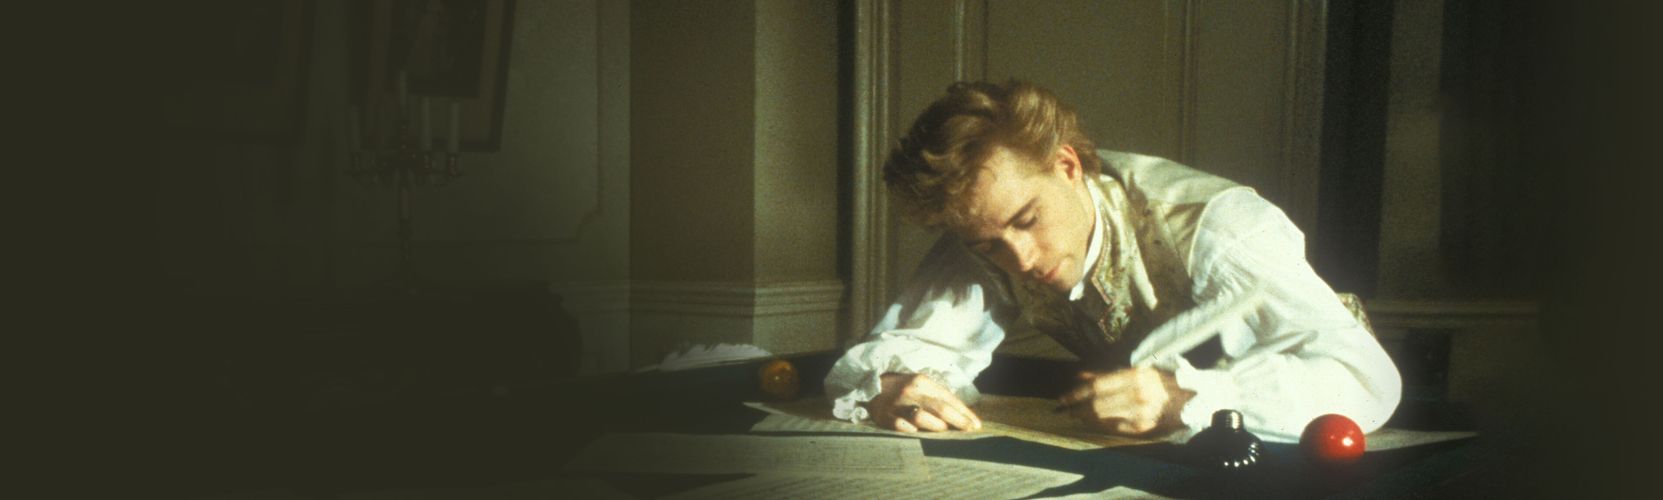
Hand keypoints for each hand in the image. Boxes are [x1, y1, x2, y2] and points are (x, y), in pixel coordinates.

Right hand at [866, 372, 982, 431]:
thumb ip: (937, 397)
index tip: (975, 424)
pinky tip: (919, 434)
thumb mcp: (919, 385)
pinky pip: (901, 426)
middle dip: (958, 421)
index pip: (948, 398)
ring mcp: (897, 404)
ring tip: (945, 431)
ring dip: (937, 426)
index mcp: (922, 381)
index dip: (964, 412)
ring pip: (922, 417)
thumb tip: (961, 414)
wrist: (868, 386)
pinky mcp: (884, 416)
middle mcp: (911, 391)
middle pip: (940, 408)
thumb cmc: (900, 388)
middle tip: (970, 430)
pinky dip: (912, 431)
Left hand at [1057, 366, 1193, 435]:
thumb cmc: (1161, 382)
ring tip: (1075, 416)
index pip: (1097, 386)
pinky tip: (1092, 423)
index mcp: (1135, 376)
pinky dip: (1100, 425)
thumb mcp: (1137, 370)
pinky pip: (1114, 428)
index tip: (1063, 397)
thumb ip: (1108, 373)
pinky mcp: (1143, 428)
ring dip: (1085, 418)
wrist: (1192, 399)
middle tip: (1064, 409)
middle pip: (1097, 404)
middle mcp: (1137, 394)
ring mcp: (1140, 413)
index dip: (1076, 393)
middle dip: (1076, 407)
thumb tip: (1081, 376)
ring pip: (1103, 418)